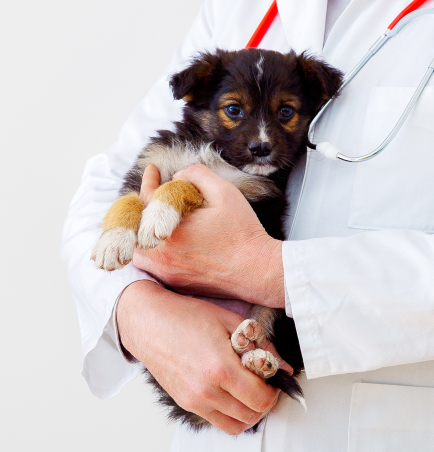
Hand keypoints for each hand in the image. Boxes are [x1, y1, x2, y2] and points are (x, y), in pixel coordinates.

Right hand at [117, 280, 291, 434]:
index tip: (274, 378)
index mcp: (220, 368)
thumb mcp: (228, 320)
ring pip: (235, 425)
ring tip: (250, 389)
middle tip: (265, 383)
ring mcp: (193, 400)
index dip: (274, 390)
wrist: (149, 321)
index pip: (261, 398)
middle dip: (265, 401)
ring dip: (250, 411)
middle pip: (251, 415)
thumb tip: (282, 365)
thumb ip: (260, 344)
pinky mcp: (185, 402)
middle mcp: (206, 390)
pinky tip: (231, 391)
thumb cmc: (185, 316)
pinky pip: (217, 421)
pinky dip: (231, 413)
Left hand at [133, 164, 284, 308]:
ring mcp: (166, 272)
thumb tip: (178, 176)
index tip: (152, 170)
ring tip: (155, 216)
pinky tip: (163, 239)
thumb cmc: (242, 232)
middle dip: (144, 205)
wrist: (257, 270)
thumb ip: (197, 174)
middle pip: (137, 225)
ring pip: (140, 248)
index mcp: (170, 229)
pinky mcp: (175, 283)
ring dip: (143, 230)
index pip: (147, 199)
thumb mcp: (224, 192)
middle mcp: (162, 254)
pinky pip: (151, 265)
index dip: (149, 181)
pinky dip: (151, 249)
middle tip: (154, 191)